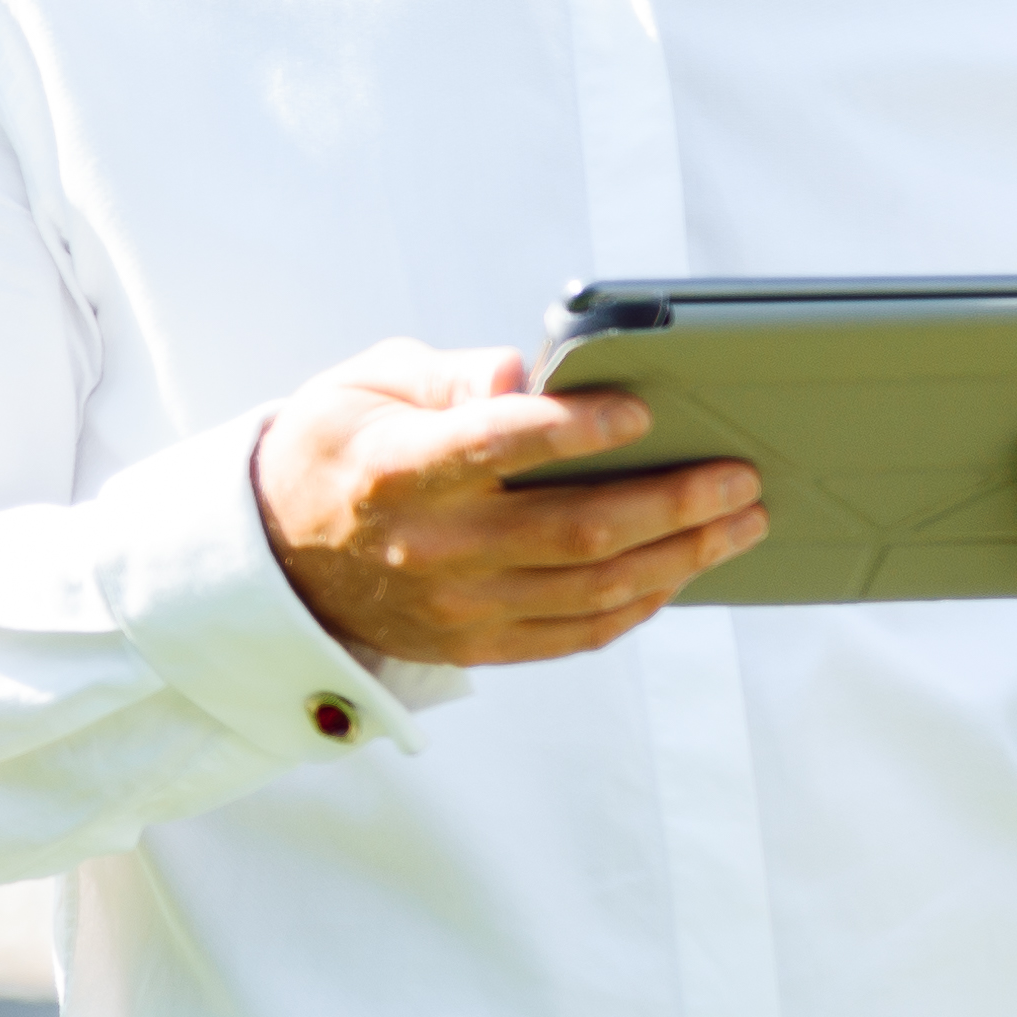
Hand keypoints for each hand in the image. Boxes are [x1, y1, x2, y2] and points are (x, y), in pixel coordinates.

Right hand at [256, 338, 767, 669]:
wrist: (277, 557)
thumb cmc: (335, 450)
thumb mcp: (364, 385)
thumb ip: (447, 373)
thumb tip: (519, 372)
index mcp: (400, 468)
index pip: (501, 444)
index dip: (578, 429)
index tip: (643, 411)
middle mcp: (434, 545)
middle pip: (578, 530)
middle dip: (675, 502)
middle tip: (739, 475)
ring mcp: (458, 605)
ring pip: (594, 589)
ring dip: (681, 557)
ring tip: (737, 523)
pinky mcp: (474, 644)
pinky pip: (575, 633)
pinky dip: (637, 605)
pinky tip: (680, 573)